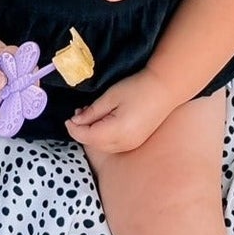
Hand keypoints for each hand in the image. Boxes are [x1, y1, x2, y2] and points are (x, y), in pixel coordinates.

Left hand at [64, 68, 178, 154]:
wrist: (165, 88)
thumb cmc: (138, 88)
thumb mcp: (110, 97)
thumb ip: (92, 112)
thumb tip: (76, 122)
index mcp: (117, 131)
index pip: (87, 136)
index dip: (74, 129)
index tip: (68, 118)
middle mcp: (123, 144)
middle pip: (93, 144)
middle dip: (82, 131)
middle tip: (78, 113)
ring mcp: (131, 145)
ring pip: (102, 146)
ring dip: (92, 134)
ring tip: (90, 116)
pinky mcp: (135, 142)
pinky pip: (113, 144)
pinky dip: (103, 136)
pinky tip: (103, 122)